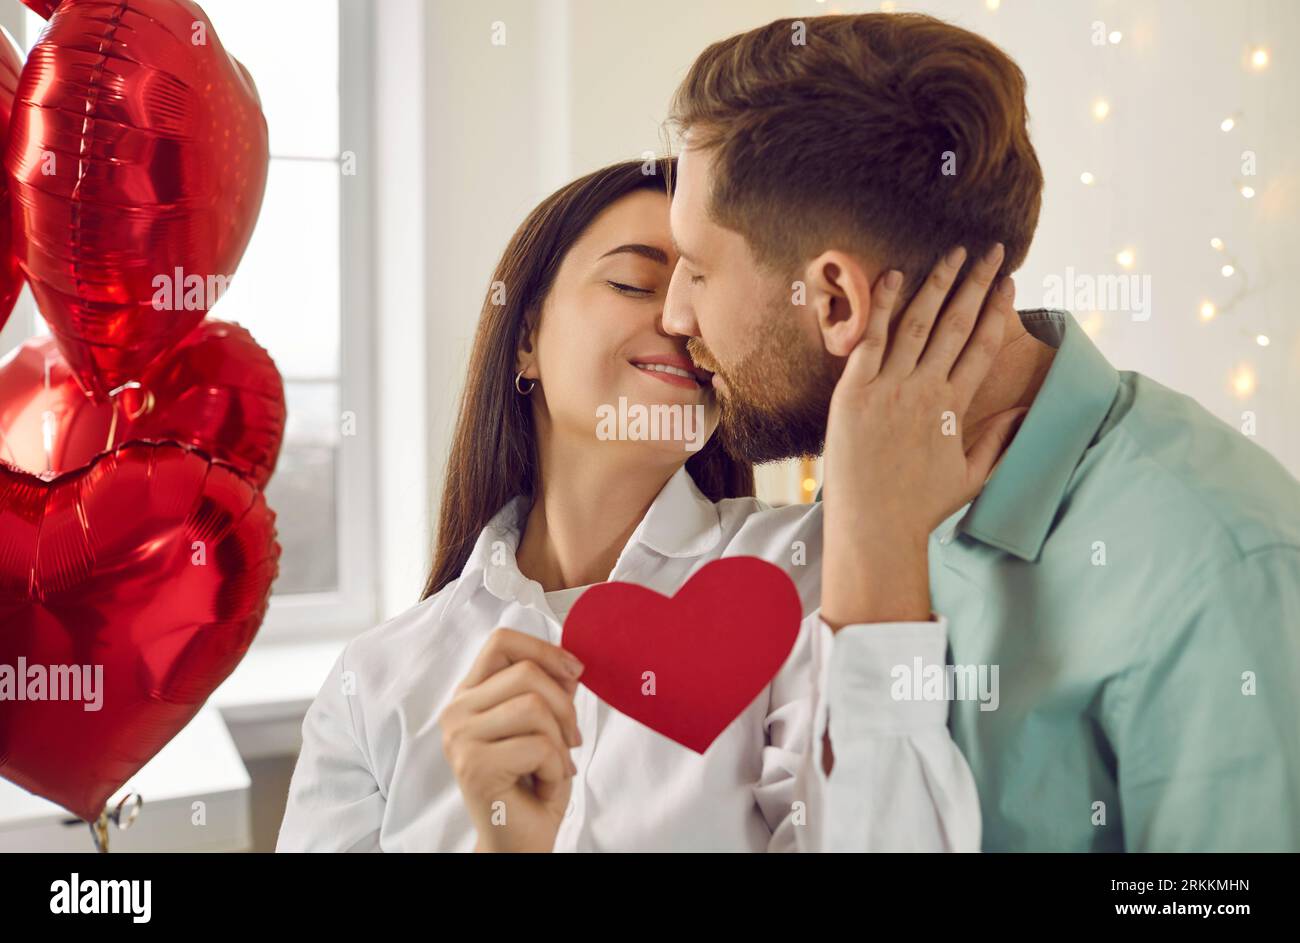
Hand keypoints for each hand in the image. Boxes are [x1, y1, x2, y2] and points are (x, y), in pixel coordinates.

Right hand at [438, 628, 584, 851]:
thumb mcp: (546, 727)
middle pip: (527, 673)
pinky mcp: (474, 765)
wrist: (519, 842)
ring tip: (555, 766)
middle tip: (572, 740)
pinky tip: (544, 784)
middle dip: (565, 707)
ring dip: (560, 742)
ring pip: (534, 706)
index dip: (545, 649)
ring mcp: (460, 738)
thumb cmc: (532, 785)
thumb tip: (572, 660)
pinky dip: (556, 767)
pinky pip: (538, 745)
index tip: (575, 672)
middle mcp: (457, 711)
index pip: (502, 642)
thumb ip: (551, 691)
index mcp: (471, 695)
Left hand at [821, 243, 1025, 629]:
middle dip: (977, 284)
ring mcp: (888, 388)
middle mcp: (925, 390)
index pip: (983, 347)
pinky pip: (871, 339)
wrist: (872, 528)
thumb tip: (1025, 410)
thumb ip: (1000, 440)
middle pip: (957, 324)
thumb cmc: (919, 508)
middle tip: (993, 250)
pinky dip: (884, 306)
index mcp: (955, 408)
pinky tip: (896, 275)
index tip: (1009, 283)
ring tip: (955, 252)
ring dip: (938, 284)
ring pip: (918, 323)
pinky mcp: (854, 391)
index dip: (997, 311)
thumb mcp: (970, 477)